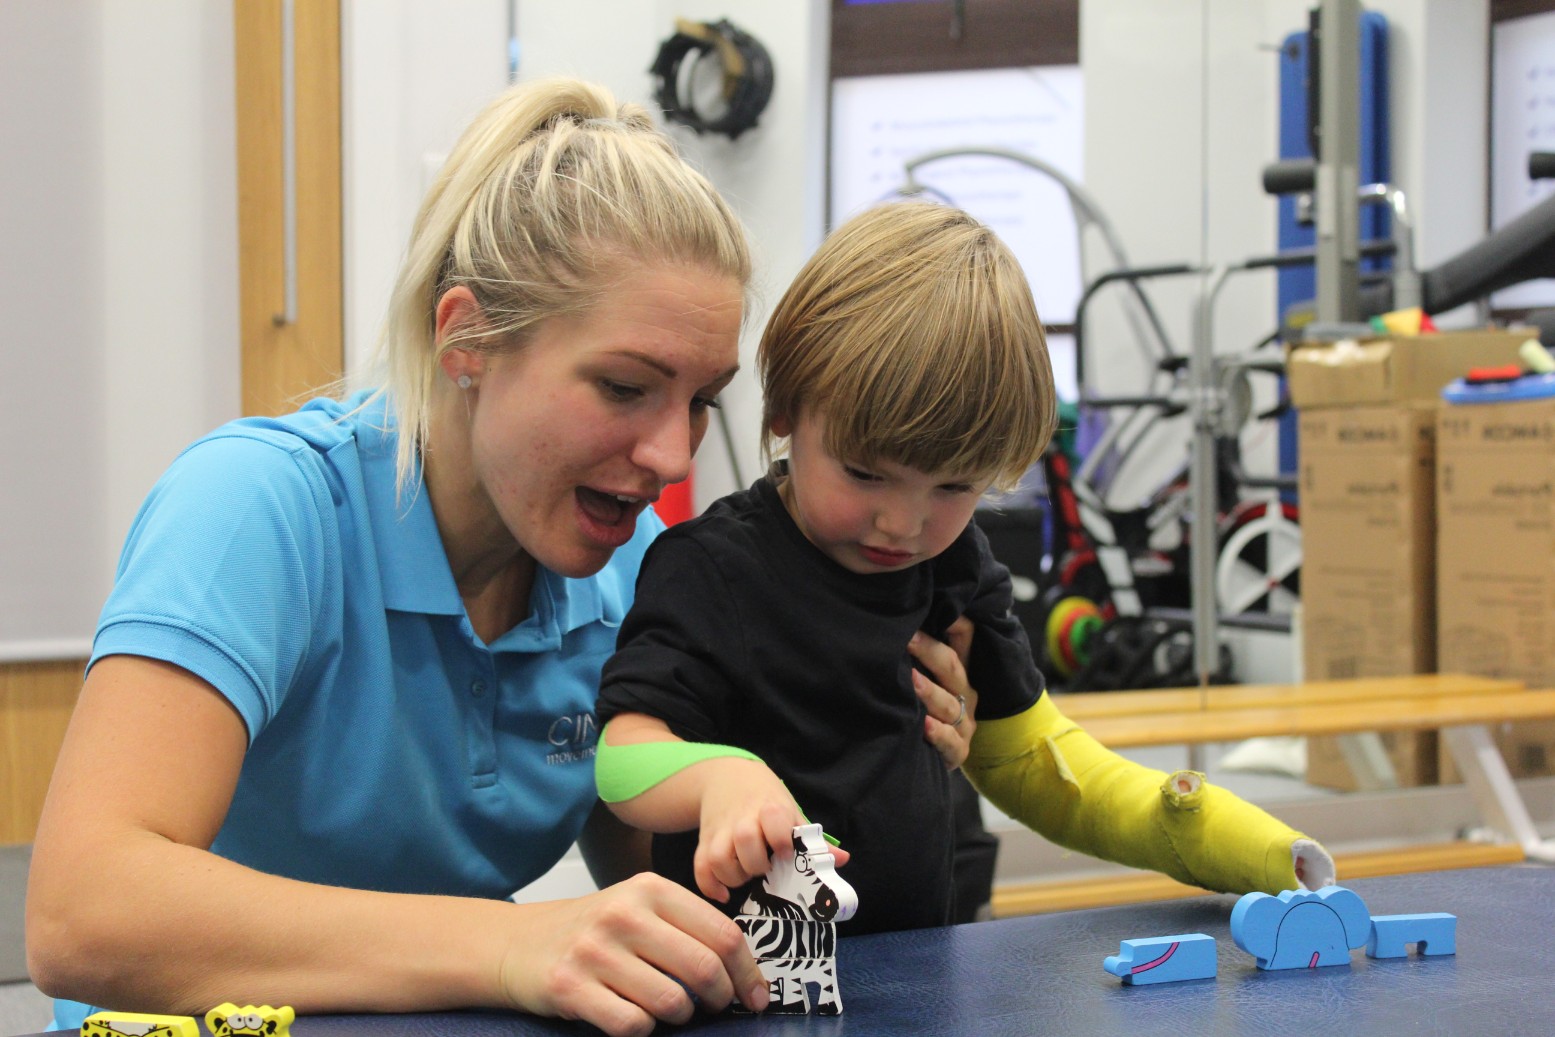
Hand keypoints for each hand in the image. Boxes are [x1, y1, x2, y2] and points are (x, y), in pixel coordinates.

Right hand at [500, 872, 769, 1036]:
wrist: (516, 943)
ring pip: (671, 1001)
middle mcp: (624, 914)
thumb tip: (741, 966)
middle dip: (721, 997)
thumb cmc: (591, 930)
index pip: (722, 933)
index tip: (756, 994)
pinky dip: (643, 1028)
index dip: (747, 971)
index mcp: (650, 889)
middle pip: (703, 968)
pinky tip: (635, 1014)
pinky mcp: (571, 988)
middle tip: (717, 1006)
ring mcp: (595, 951)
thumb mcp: (636, 907)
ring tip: (672, 1009)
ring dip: (681, 1015)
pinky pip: (633, 1024)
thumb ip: (684, 925)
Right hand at [692, 759, 849, 902]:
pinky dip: (709, 885)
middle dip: (756, 864)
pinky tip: (724, 894)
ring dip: (732, 876)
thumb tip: (842, 860)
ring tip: (745, 878)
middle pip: (745, 839)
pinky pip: (699, 867)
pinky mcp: (704, 841)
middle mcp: (743, 818)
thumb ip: (812, 840)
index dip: (780, 838)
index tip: (785, 853)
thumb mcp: (790, 812)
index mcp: (770, 807)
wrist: (728, 778)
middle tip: (765, 870)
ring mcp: (720, 830)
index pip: (774, 818)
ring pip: (718, 857)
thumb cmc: (766, 801)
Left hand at [909, 617, 977, 769]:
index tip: (930, 607)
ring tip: (912, 681)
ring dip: (930, 693)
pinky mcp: (957, 750)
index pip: (964, 638)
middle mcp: (964, 693)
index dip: (954, 622)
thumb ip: (914, 654)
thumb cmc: (920, 710)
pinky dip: (938, 733)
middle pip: (952, 668)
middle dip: (929, 651)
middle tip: (906, 638)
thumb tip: (893, 621)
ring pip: (949, 704)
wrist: (932, 756)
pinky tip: (924, 725)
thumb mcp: (923, 679)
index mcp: (957, 672)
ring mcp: (963, 723)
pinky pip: (950, 741)